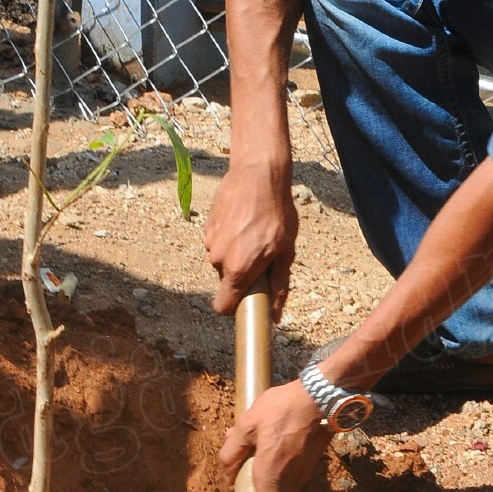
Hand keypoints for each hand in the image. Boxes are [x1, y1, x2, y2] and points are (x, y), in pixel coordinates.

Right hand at [206, 164, 297, 320]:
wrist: (258, 174)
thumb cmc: (277, 213)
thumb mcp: (285, 251)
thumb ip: (279, 286)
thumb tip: (275, 316)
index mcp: (238, 270)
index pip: (222, 306)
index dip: (234, 307)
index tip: (247, 300)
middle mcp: (218, 259)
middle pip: (226, 280)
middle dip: (241, 274)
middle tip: (261, 254)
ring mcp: (210, 241)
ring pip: (221, 260)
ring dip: (235, 254)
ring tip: (253, 232)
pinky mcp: (207, 226)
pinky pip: (217, 242)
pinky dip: (228, 238)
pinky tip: (243, 221)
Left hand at [219, 382, 327, 491]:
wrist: (323, 395)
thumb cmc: (285, 408)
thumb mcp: (249, 422)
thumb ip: (233, 447)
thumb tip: (227, 468)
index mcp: (269, 476)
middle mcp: (288, 483)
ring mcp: (301, 476)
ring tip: (257, 479)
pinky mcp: (307, 467)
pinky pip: (287, 482)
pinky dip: (275, 479)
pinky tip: (269, 454)